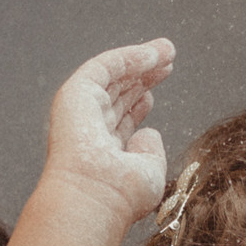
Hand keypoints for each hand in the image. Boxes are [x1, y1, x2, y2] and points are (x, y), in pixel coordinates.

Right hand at [40, 39, 176, 227]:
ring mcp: (80, 112)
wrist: (95, 196)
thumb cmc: (122, 196)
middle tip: (169, 57)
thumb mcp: (149, 173)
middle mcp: (90, 132)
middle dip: (145, 74)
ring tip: (168, 49)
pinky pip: (104, 67)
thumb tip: (148, 132)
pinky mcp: (75, 94)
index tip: (162, 83)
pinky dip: (128, 57)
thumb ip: (151, 151)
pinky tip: (152, 54)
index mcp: (103, 153)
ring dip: (142, 60)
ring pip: (113, 76)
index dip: (143, 98)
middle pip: (119, 93)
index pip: (122, 118)